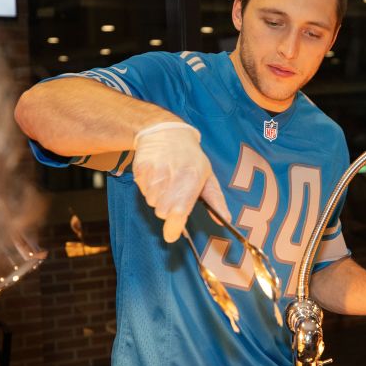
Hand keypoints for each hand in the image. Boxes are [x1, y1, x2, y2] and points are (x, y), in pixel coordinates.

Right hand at [132, 122, 227, 242]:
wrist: (166, 131)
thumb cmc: (191, 157)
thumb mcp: (208, 175)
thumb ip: (216, 200)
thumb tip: (224, 220)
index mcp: (191, 180)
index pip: (178, 213)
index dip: (173, 228)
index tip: (173, 234)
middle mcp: (171, 178)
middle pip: (163, 212)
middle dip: (168, 208)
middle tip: (175, 192)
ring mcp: (154, 174)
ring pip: (152, 202)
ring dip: (158, 197)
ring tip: (166, 180)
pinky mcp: (140, 170)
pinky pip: (142, 191)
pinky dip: (148, 187)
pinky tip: (156, 174)